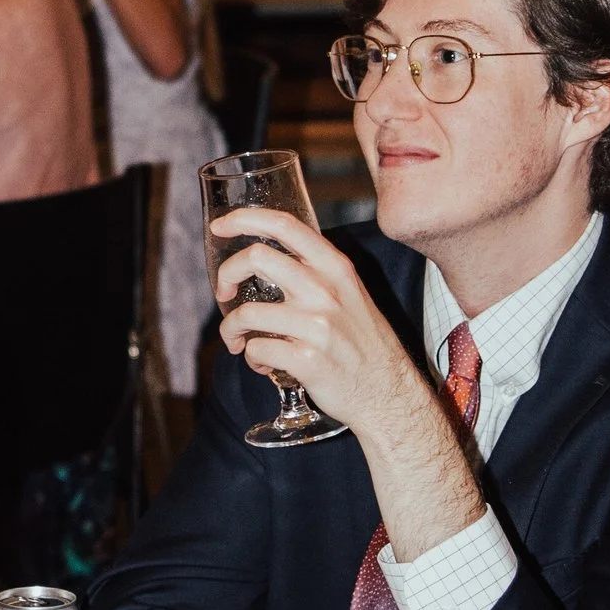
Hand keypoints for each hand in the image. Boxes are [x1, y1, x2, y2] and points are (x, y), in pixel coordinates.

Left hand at [210, 209, 424, 438]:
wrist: (388, 390)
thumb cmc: (363, 341)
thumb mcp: (349, 292)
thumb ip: (316, 270)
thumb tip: (268, 254)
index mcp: (335, 268)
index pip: (285, 225)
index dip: (245, 219)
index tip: (221, 226)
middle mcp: (325, 290)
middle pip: (256, 258)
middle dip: (226, 275)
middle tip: (224, 293)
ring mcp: (317, 326)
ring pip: (247, 313)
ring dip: (231, 328)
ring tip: (238, 340)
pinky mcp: (307, 361)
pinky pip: (257, 350)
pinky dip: (251, 358)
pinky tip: (262, 363)